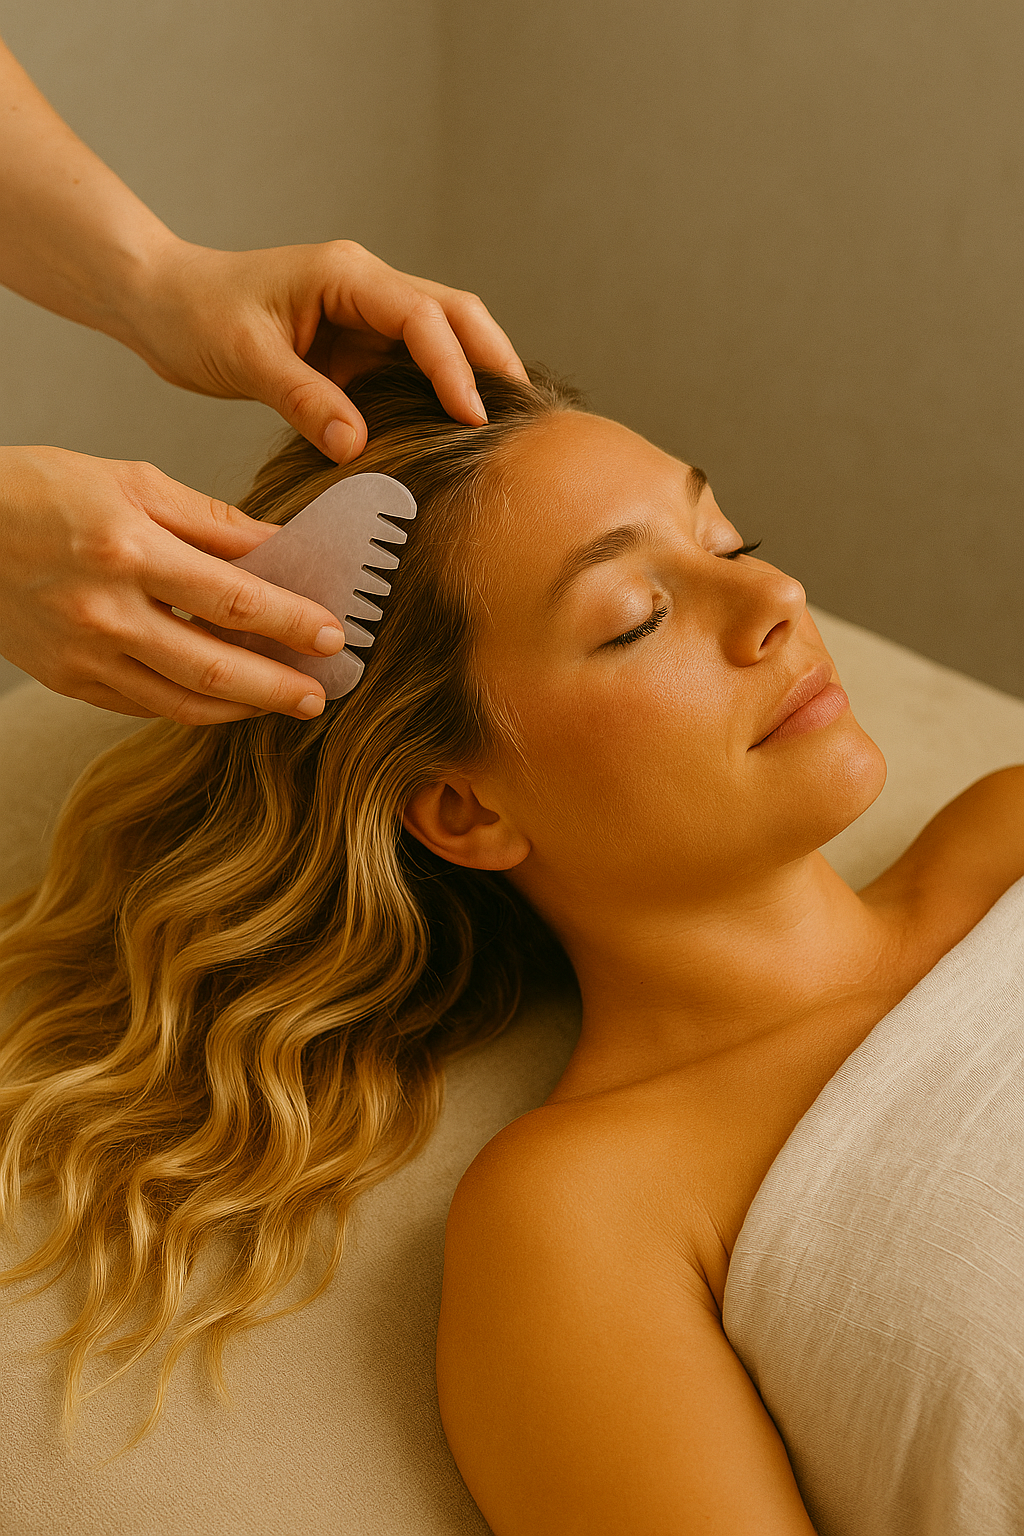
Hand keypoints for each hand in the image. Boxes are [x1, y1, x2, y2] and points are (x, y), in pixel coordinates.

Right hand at [0, 445, 347, 723]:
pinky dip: (193, 707)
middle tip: (323, 694)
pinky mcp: (68, 681)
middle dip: (278, 686)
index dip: (290, 621)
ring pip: (180, 702)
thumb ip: (215, 521)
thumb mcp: (134, 482)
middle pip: (213, 667)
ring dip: (243, 708)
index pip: (231, 598)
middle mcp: (105, 612)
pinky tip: (228, 700)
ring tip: (285, 703)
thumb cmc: (45, 492)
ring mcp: (83, 655)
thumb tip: (286, 546)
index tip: (332, 634)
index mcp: (127, 550)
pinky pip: (145, 706)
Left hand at [121, 238, 528, 460]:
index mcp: (346, 274)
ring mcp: (366, 314)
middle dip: (492, 359)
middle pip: (455, 313)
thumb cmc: (194, 316)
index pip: (422, 316)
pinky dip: (441, 392)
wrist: (161, 302)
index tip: (472, 417)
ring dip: (475, 373)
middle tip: (522, 415)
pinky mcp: (357, 345)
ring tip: (506, 426)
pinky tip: (456, 431)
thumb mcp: (244, 358)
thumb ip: (302, 400)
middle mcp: (366, 286)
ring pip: (444, 336)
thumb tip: (357, 447)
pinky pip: (413, 366)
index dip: (453, 367)